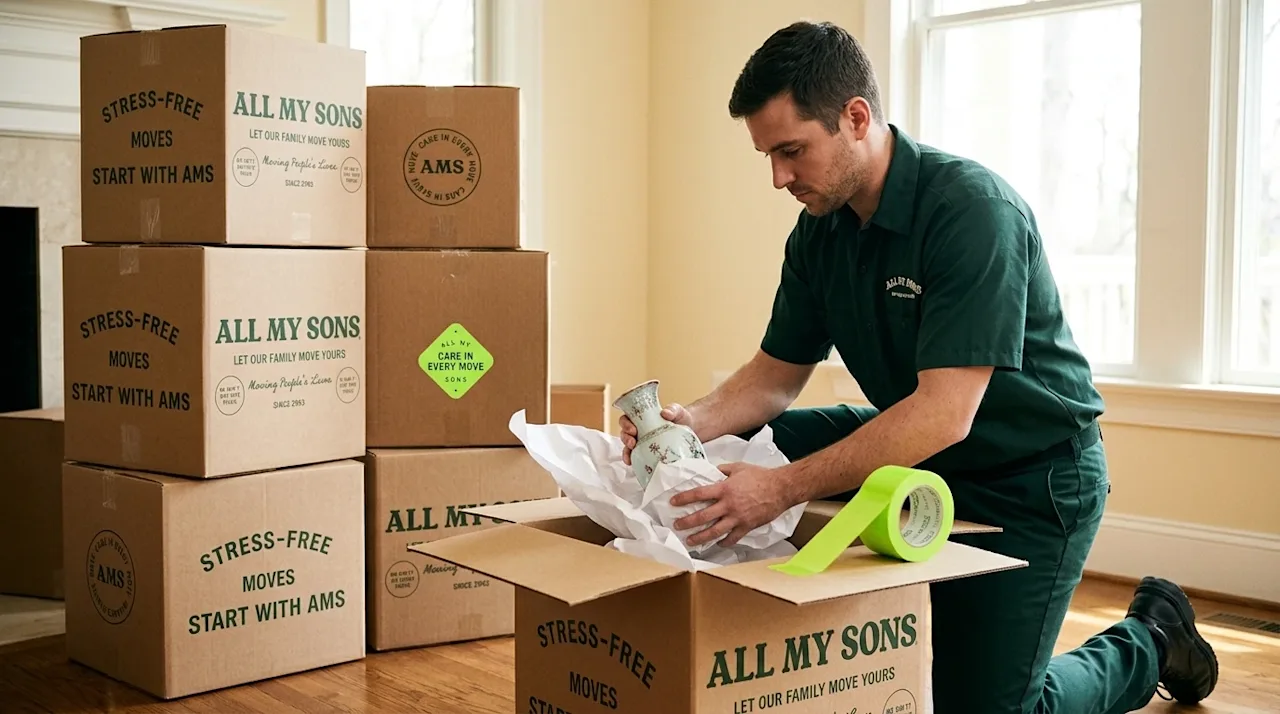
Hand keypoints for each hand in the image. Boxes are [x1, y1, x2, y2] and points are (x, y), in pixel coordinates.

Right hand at [620, 403, 695, 464]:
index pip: (626, 419)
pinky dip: (633, 461)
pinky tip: (633, 465)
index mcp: (642, 418)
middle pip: (624, 433)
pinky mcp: (647, 453)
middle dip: (625, 438)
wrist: (690, 430)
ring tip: (630, 457)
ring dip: (626, 452)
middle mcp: (639, 430)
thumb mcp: (677, 411)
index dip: (625, 424)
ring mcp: (642, 442)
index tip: (633, 429)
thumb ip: (672, 409)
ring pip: (627, 447)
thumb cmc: (680, 418)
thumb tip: (665, 413)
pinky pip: (636, 458)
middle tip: (632, 443)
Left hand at [670, 462, 792, 547]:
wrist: (781, 488)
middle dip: (687, 522)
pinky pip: (732, 538)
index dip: (684, 498)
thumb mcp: (738, 468)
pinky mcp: (747, 527)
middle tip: (677, 526)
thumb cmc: (760, 476)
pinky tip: (717, 544)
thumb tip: (712, 472)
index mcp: (725, 489)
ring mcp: (737, 518)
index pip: (699, 494)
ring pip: (714, 531)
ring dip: (700, 537)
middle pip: (703, 516)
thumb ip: (723, 470)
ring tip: (690, 541)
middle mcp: (728, 505)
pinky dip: (723, 542)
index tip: (673, 502)